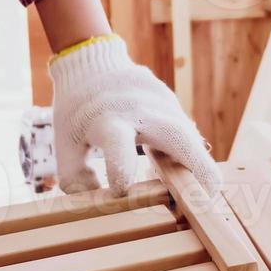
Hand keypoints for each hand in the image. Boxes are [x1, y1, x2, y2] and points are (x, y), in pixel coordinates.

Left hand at [48, 35, 221, 195]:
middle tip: (206, 202)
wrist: (92, 65)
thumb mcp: (64, 144)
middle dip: (198, 171)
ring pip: (190, 137)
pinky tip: (181, 173)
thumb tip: (107, 205)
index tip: (120, 192)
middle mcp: (140, 108)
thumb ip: (76, 180)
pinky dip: (189, 156)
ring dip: (198, 168)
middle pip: (177, 137)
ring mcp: (162, 101)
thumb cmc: (76, 111)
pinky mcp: (172, 101)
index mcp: (107, 119)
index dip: (121, 171)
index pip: (118, 144)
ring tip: (196, 196)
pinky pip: (186, 133)